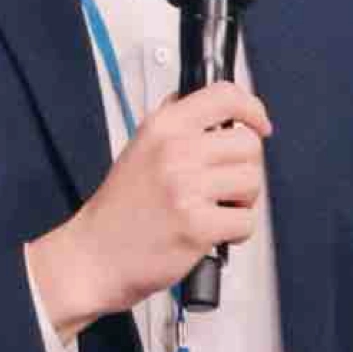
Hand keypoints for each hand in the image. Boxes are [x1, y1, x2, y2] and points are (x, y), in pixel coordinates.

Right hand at [28, 82, 270, 340]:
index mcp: (163, 127)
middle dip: (245, 166)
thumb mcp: (140, 146)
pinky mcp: (197, 226)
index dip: (252, 108)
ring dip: (242, 200)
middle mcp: (175, 151)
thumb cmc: (120, 208)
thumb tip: (214, 107)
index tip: (258, 124)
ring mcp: (186, 187)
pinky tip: (212, 232)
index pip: (225, 96)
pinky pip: (246, 221)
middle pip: (248, 143)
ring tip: (216, 208)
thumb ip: (175, 122)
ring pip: (252, 181)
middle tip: (225, 184)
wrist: (94, 255)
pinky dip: (236, 231)